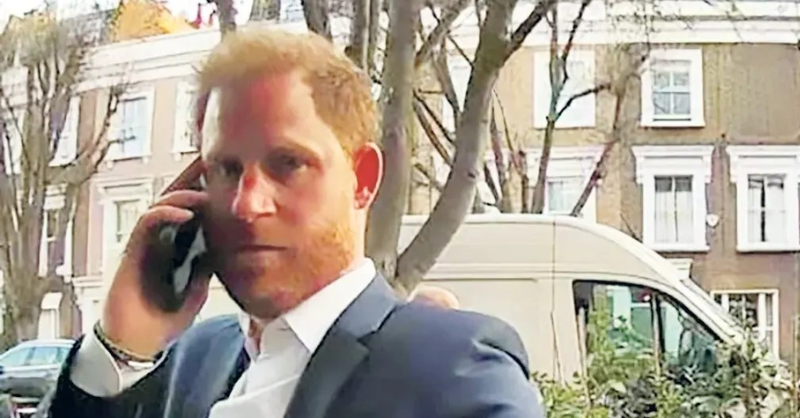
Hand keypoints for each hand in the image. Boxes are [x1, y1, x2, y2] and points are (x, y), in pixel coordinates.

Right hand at [101, 158, 211, 356]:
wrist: (136, 343)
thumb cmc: (163, 319)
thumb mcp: (196, 290)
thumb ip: (206, 269)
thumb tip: (223, 250)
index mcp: (175, 247)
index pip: (191, 211)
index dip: (206, 192)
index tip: (228, 176)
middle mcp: (159, 240)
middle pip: (175, 199)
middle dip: (192, 178)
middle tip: (211, 158)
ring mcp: (145, 244)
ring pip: (161, 205)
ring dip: (184, 193)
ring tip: (206, 186)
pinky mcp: (132, 252)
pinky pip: (148, 222)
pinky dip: (167, 213)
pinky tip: (187, 211)